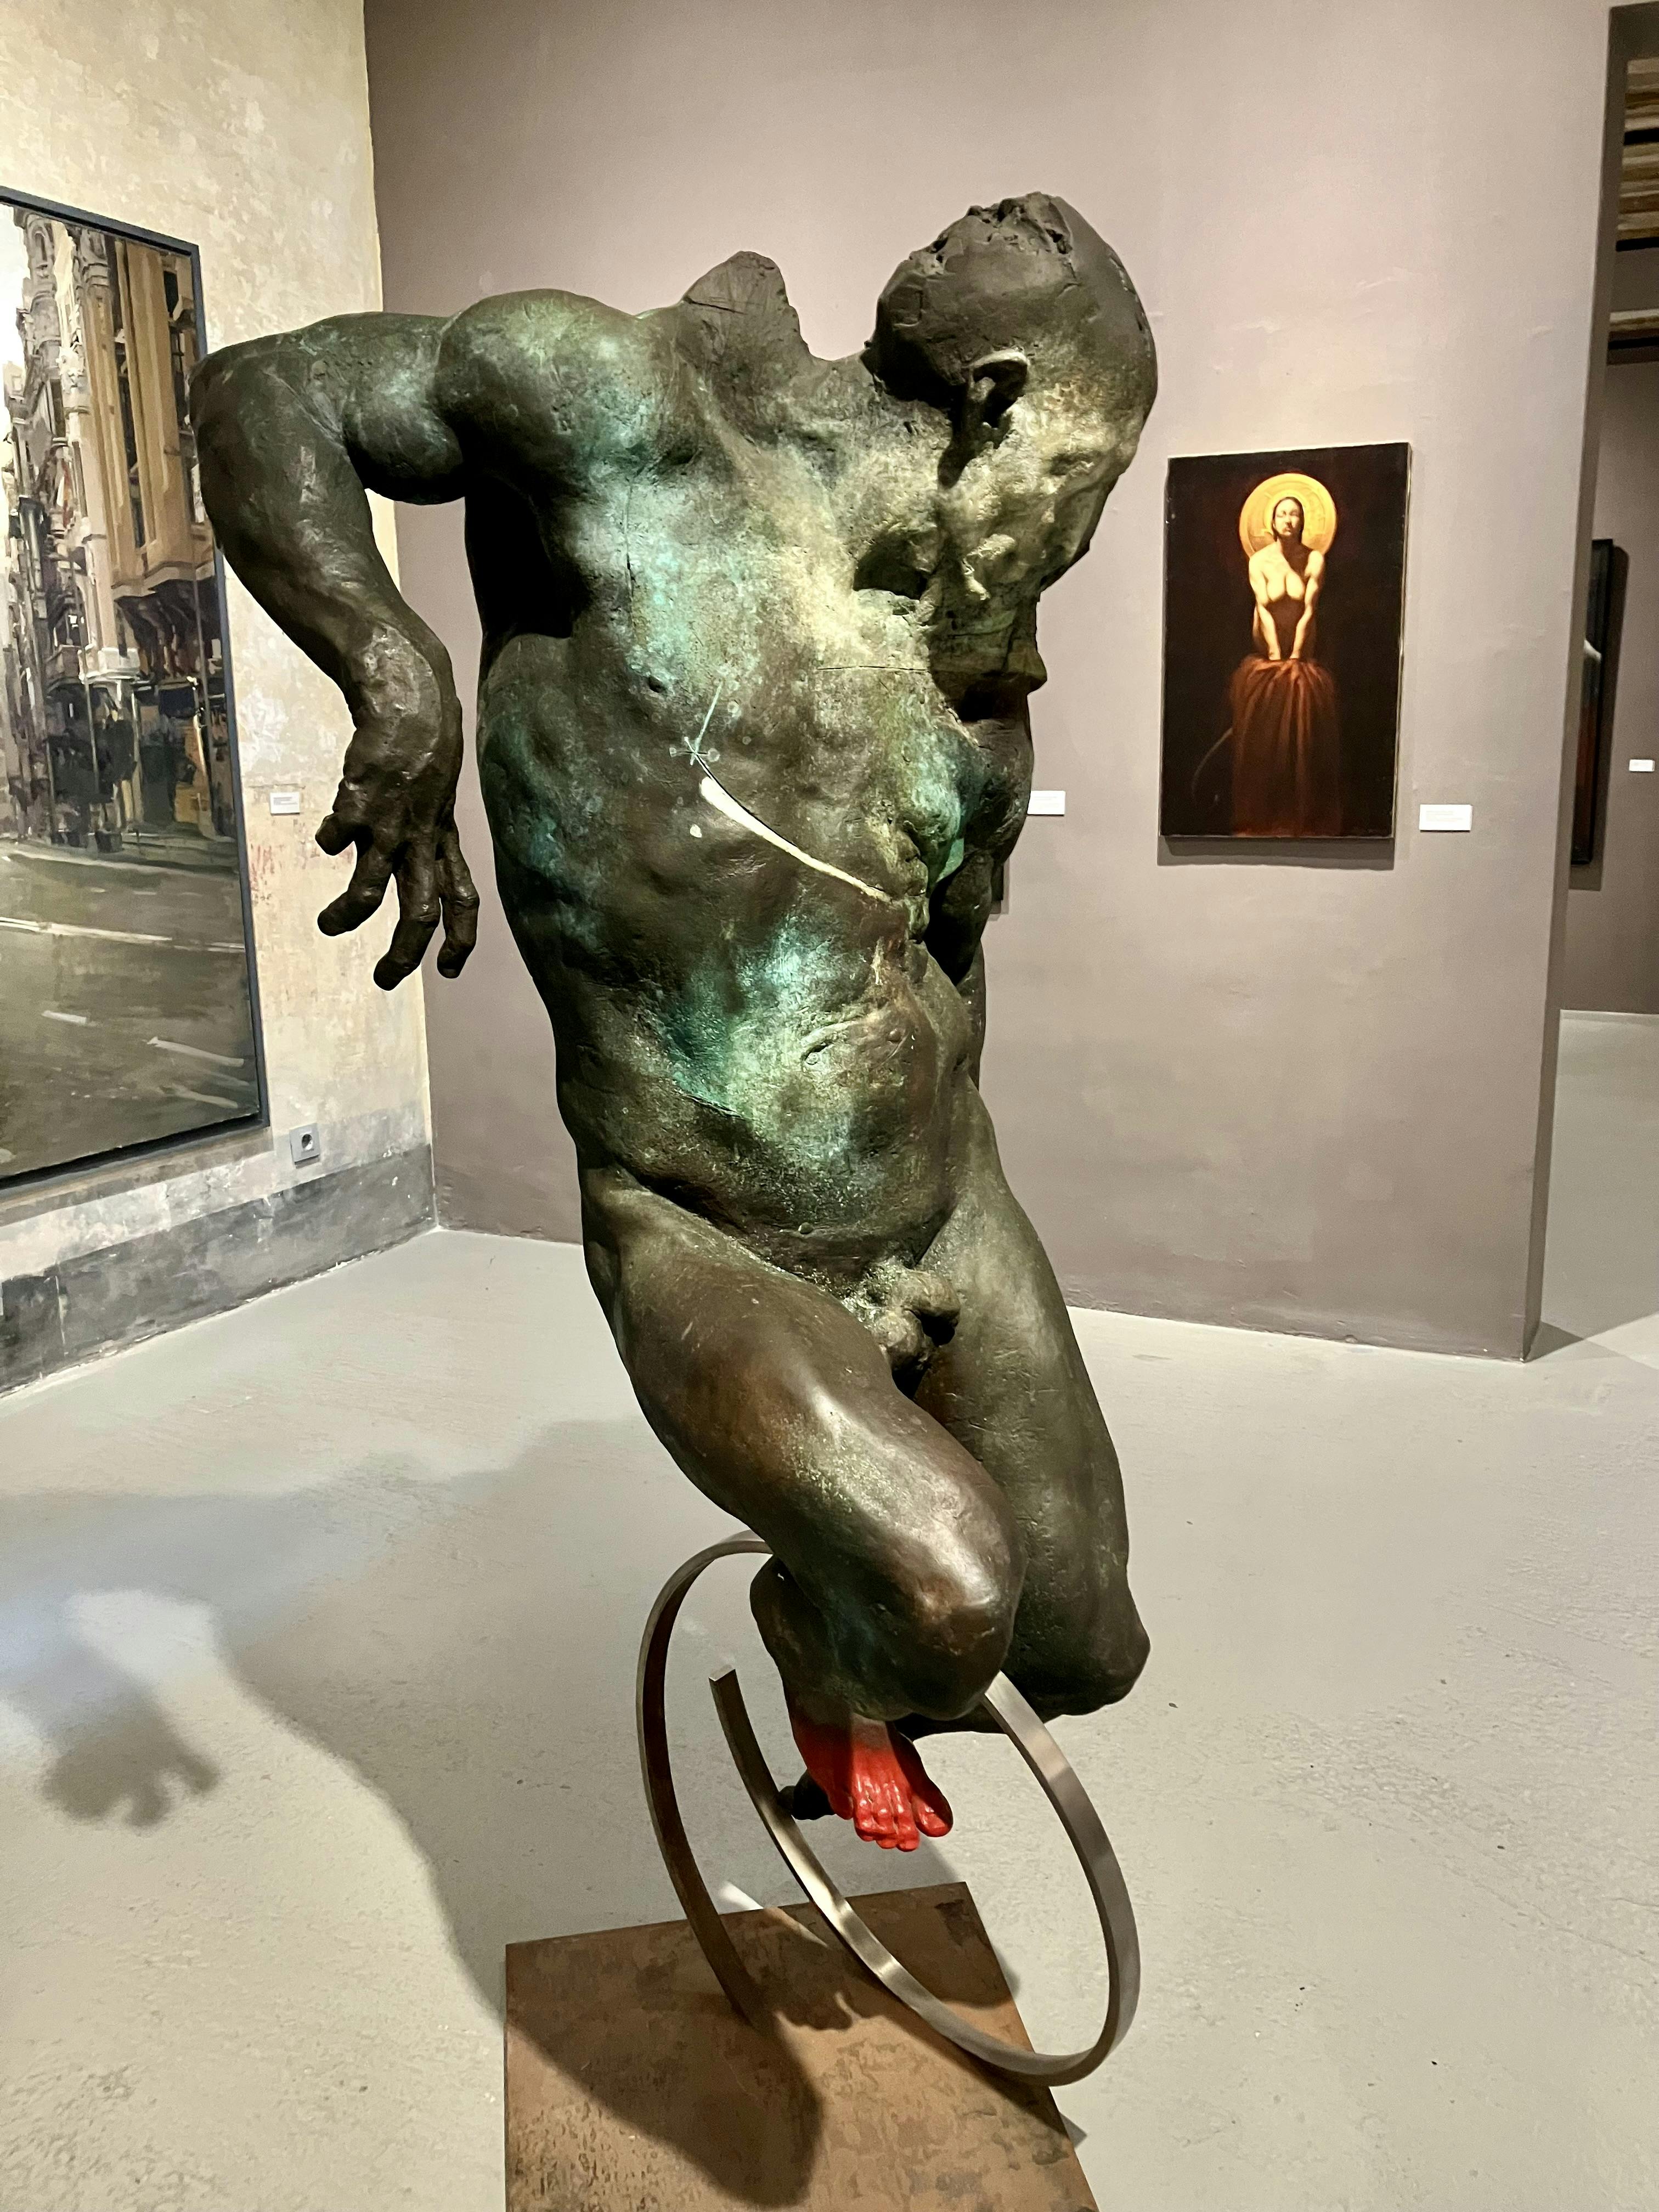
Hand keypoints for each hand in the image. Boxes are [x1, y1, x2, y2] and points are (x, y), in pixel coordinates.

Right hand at [315, 656, 478, 988]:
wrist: (410, 698)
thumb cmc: (424, 750)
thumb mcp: (439, 802)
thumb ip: (428, 839)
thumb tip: (408, 876)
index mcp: (445, 840)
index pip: (464, 900)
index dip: (461, 939)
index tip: (451, 971)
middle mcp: (421, 839)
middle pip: (420, 912)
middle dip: (403, 954)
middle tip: (384, 980)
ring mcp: (390, 824)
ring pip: (368, 891)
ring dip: (346, 917)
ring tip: (326, 928)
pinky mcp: (358, 804)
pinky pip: (336, 839)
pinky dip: (328, 842)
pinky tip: (327, 835)